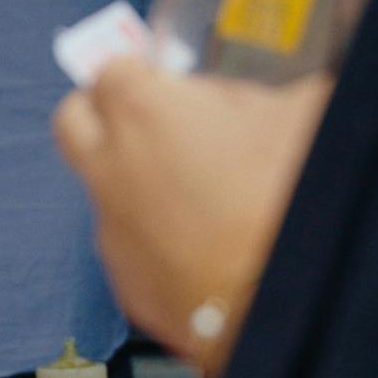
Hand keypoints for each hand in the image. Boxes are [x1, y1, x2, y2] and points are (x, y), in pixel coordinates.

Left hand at [52, 59, 331, 368]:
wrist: (299, 307)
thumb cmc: (297, 201)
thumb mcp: (304, 115)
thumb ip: (256, 97)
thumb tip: (247, 100)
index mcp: (142, 112)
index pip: (112, 69)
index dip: (144, 74)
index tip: (172, 84)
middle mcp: (109, 168)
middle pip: (73, 120)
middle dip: (104, 115)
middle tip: (151, 123)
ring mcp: (112, 230)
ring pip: (103, 190)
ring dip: (136, 185)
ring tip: (202, 199)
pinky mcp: (128, 285)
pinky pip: (132, 248)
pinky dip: (156, 242)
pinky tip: (206, 249)